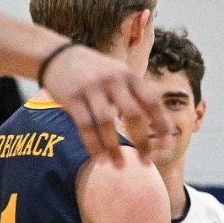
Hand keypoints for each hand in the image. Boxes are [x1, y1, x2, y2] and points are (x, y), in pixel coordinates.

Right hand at [42, 42, 165, 164]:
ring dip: (115, 148)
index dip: (161, 124)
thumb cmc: (93, 70)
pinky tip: (101, 160)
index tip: (168, 144)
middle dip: (142, 141)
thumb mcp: (117, 72)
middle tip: (146, 162)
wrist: (56, 55)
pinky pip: (85, 126)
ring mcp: (91, 88)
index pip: (151, 101)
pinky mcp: (72, 98)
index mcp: (128, 75)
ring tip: (120, 167)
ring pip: (107, 122)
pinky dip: (94, 145)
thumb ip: (134, 92)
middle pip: (133, 114)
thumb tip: (157, 121)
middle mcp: (113, 80)